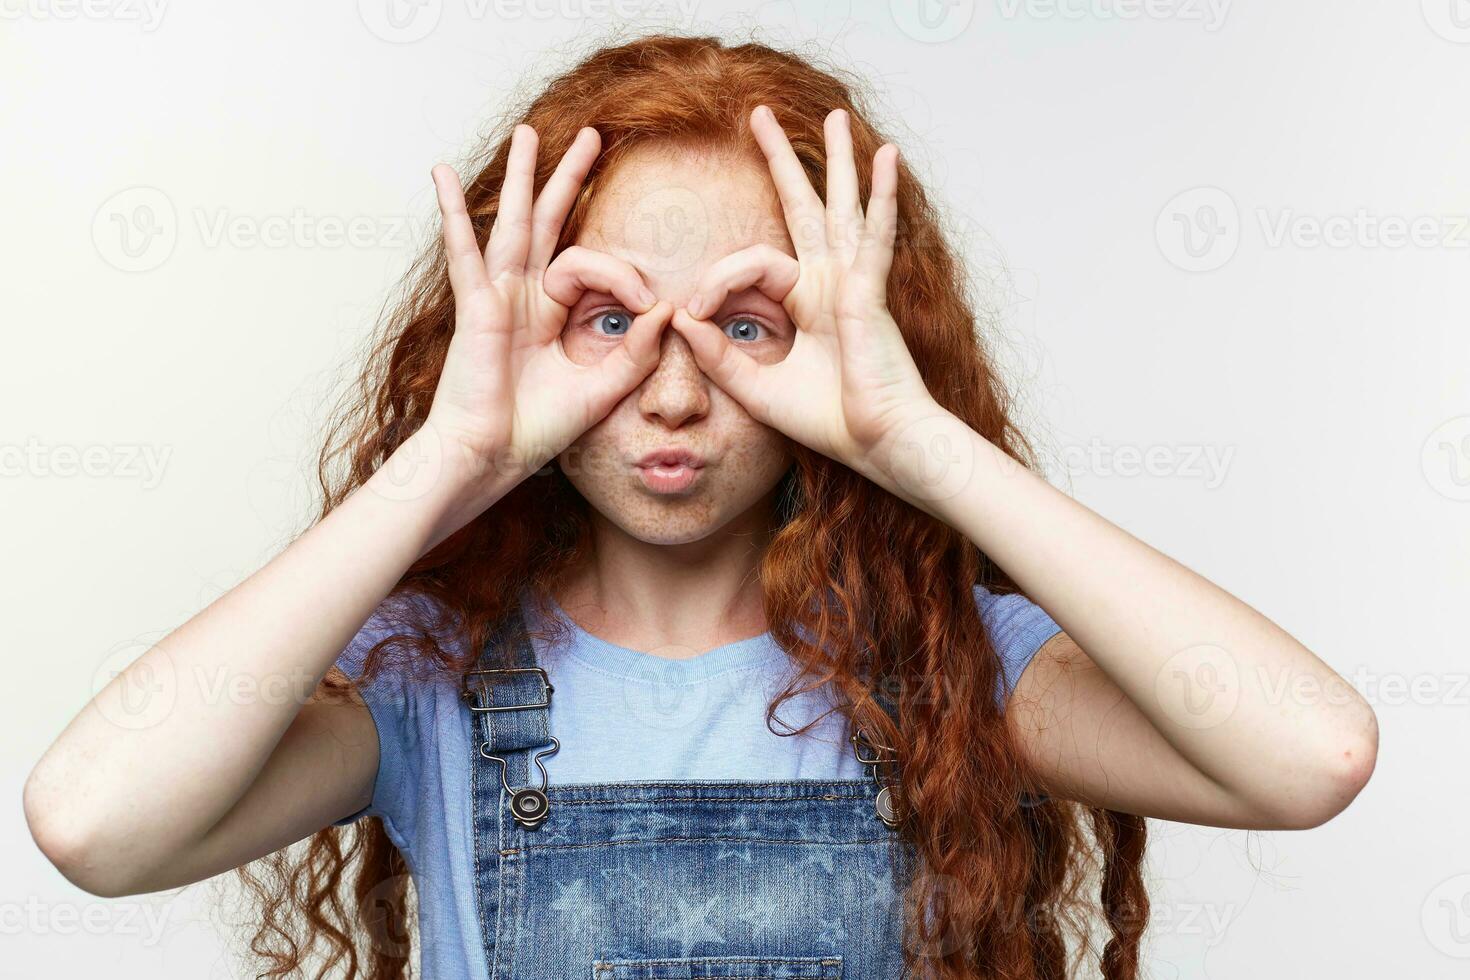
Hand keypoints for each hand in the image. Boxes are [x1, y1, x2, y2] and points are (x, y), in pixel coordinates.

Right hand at [424, 125, 669, 491]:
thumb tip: (668, 309)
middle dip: (568, 178)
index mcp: (547, 315)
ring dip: (520, 177)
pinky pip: (463, 252)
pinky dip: (452, 214)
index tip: (646, 300)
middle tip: (592, 136)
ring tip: (527, 133)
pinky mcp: (474, 307)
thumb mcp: (601, 389)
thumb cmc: (535, 432)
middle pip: (547, 223)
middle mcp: (521, 298)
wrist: (491, 458)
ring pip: (511, 223)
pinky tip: (440, 175)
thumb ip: (636, 352)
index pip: (589, 267)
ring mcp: (495, 298)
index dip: (623, 275)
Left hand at [667, 105, 945, 497]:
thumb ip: (718, 355)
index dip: (715, 280)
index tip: (690, 311)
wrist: (880, 445)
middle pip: (804, 208)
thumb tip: (679, 319)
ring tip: (834, 116)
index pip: (753, 264)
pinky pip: (875, 236)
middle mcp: (831, 283)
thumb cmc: (831, 421)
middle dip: (780, 162)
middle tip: (758, 116)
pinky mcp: (870, 292)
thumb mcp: (757, 388)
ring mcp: (854, 282)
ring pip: (841, 208)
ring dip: (837, 161)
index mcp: (807, 303)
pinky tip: (887, 158)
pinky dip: (882, 197)